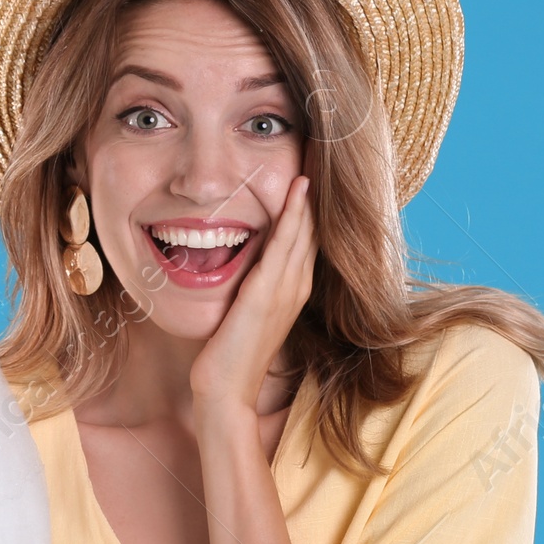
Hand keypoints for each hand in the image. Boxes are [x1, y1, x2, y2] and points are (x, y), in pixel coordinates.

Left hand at [189, 174, 316, 423]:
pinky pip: (285, 245)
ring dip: (309, 196)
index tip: (309, 173)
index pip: (307, 239)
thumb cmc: (228, 356)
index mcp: (292, 291)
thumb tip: (245, 264)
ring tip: (314, 159)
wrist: (225, 390)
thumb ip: (252, 288)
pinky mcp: (267, 294)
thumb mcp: (245, 313)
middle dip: (314, 195)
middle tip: (318, 153)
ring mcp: (286, 290)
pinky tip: (298, 190)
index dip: (309, 207)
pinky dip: (293, 215)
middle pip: (313, 230)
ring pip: (304, 232)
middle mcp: (296, 288)